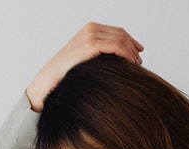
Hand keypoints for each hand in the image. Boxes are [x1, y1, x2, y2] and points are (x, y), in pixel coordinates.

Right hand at [25, 23, 144, 111]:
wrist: (50, 78)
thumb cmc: (65, 74)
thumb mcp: (84, 58)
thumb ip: (99, 53)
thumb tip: (117, 59)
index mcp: (89, 29)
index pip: (117, 31)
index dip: (130, 40)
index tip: (138, 52)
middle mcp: (91, 29)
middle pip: (121, 33)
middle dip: (132, 47)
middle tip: (138, 61)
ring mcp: (91, 35)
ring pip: (121, 38)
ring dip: (131, 51)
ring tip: (136, 65)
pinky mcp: (91, 44)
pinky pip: (117, 45)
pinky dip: (127, 54)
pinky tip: (130, 63)